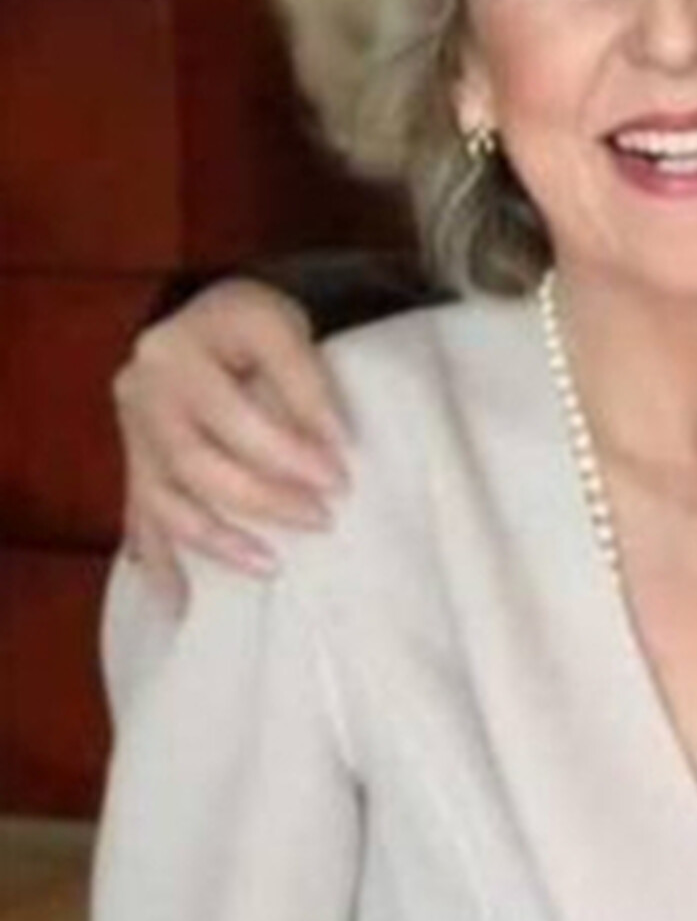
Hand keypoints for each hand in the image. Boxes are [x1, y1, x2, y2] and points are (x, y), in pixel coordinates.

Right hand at [114, 279, 347, 590]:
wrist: (209, 318)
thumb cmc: (254, 326)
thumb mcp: (285, 328)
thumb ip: (306, 382)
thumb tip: (334, 443)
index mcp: (181, 347)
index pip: (237, 410)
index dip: (289, 447)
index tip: (341, 475)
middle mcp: (144, 387)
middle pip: (197, 459)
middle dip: (262, 496)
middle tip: (322, 518)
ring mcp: (132, 427)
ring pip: (163, 495)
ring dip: (216, 538)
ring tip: (271, 566)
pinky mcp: (132, 459)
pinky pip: (140, 515)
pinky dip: (161, 561)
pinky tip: (178, 602)